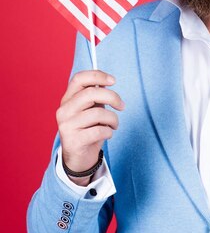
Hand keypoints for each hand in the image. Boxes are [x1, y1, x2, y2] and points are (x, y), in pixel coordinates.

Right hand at [56, 70, 124, 184]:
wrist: (79, 158)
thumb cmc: (88, 129)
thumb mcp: (91, 109)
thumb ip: (96, 96)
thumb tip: (107, 81)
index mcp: (68, 99)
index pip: (79, 78)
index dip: (98, 75)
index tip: (114, 81)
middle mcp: (64, 110)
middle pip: (91, 93)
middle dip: (113, 97)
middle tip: (122, 106)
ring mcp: (66, 126)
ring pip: (98, 113)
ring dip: (113, 119)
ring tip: (114, 124)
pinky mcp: (73, 141)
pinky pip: (99, 131)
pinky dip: (109, 132)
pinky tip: (108, 134)